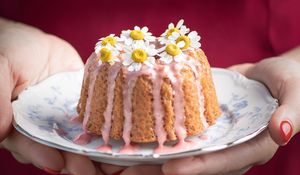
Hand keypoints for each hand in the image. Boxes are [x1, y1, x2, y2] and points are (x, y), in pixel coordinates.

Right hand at [0, 18, 122, 174]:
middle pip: (60, 150)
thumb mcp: (1, 68)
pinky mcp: (87, 110)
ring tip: (112, 161)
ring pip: (83, 142)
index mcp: (20, 126)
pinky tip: (123, 138)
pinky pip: (99, 122)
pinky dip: (110, 131)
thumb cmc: (11, 51)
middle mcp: (45, 129)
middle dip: (75, 161)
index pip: (30, 145)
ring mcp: (68, 121)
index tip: (58, 163)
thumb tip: (0, 130)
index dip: (43, 154)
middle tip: (90, 169)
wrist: (36, 43)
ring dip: (96, 153)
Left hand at [120, 54, 299, 174]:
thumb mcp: (296, 95)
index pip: (223, 161)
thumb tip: (280, 131)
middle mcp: (231, 147)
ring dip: (156, 157)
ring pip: (185, 152)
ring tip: (128, 159)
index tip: (169, 168)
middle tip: (132, 171)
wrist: (272, 76)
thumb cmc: (290, 84)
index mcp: (252, 146)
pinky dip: (163, 137)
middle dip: (165, 169)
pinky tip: (140, 135)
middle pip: (197, 164)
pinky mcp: (206, 125)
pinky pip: (184, 134)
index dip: (198, 167)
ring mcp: (216, 138)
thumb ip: (290, 113)